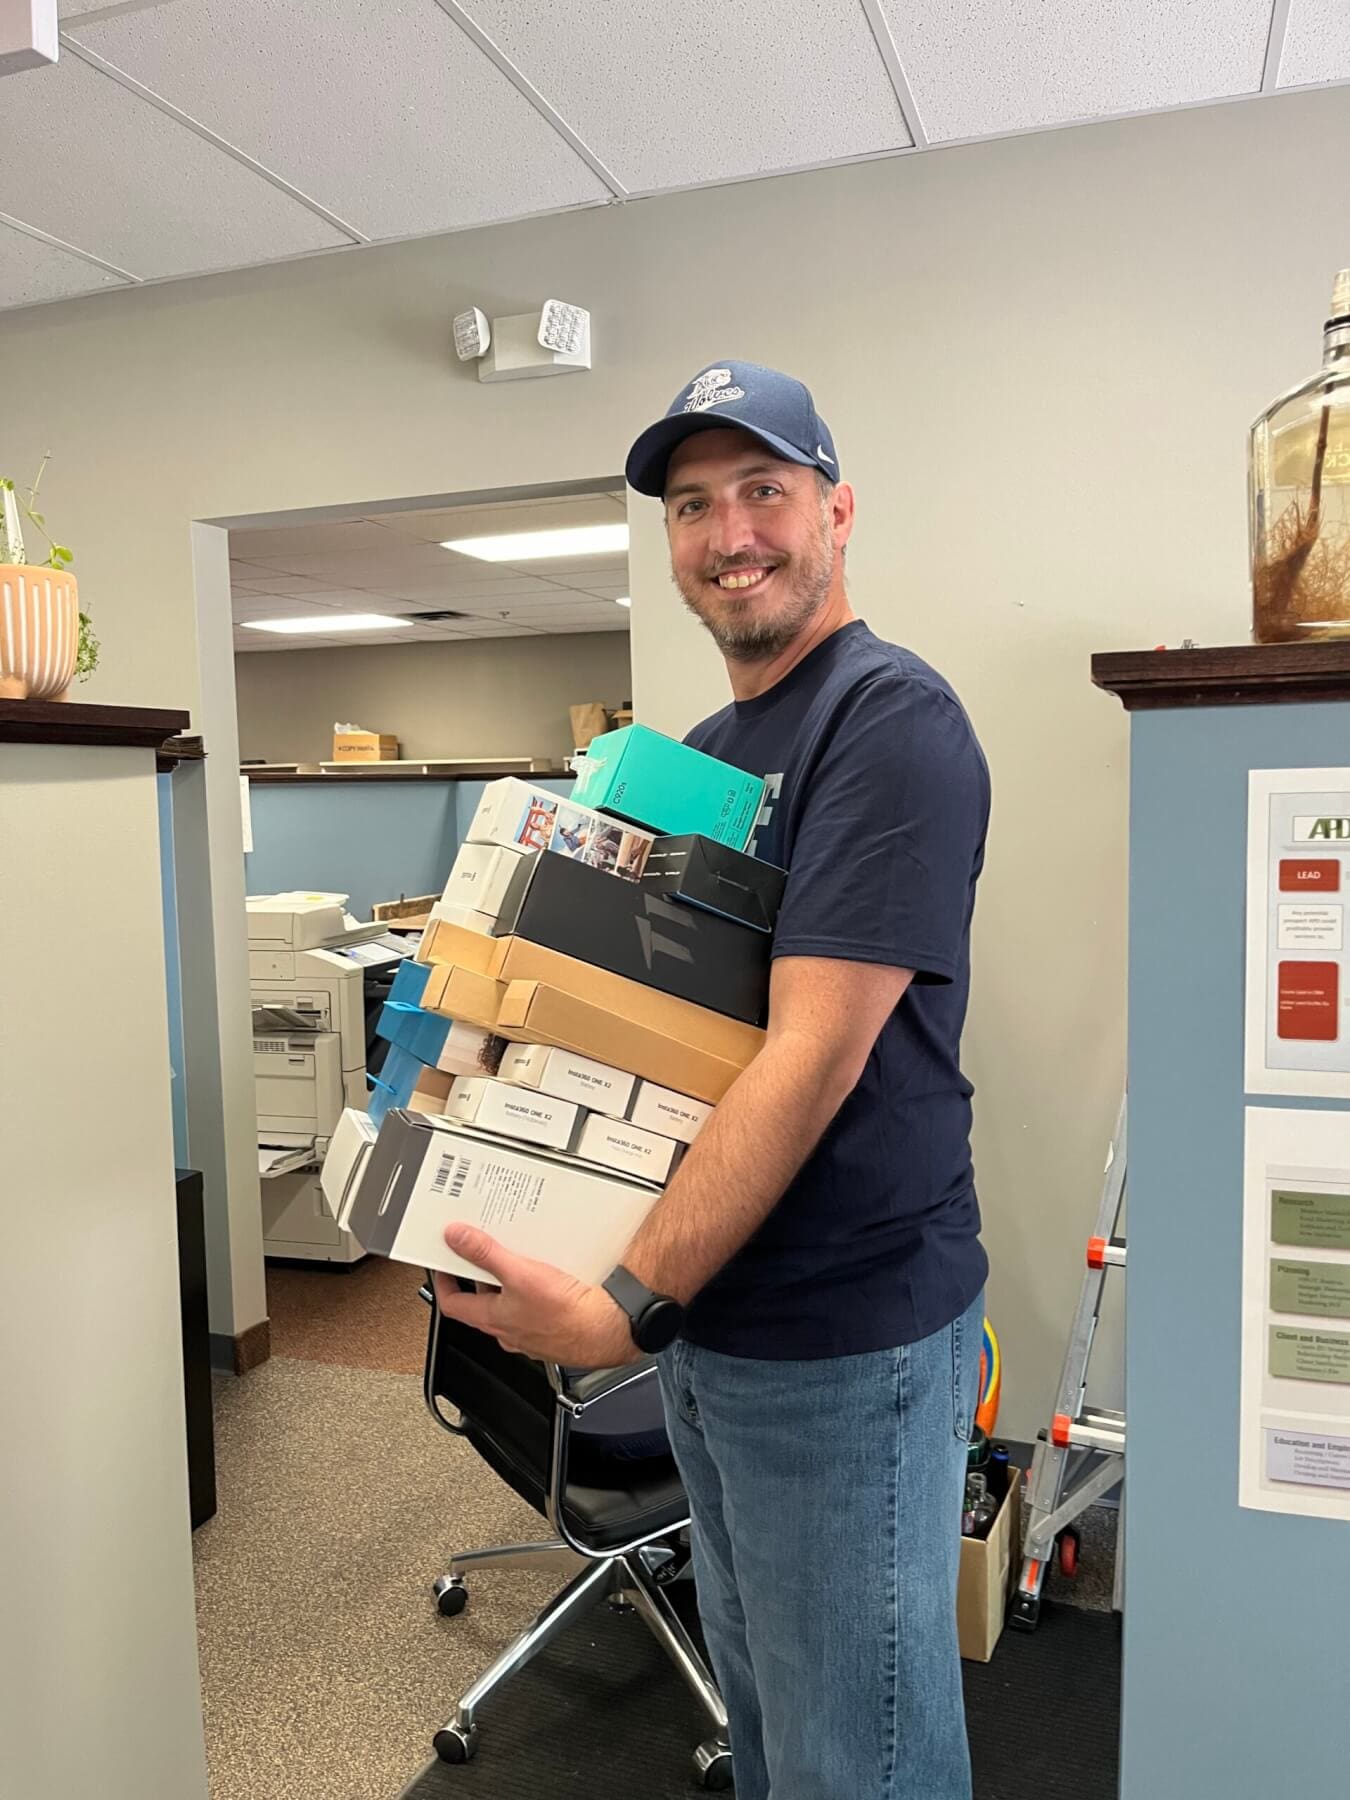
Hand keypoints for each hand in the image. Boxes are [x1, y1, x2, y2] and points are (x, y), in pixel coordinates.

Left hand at [432, 1224, 637, 1366]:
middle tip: (479, 1254)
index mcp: (493, 1319)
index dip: (444, 1282)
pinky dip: (536, 1292)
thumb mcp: (519, 1274)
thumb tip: (456, 1238)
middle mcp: (509, 1330)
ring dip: (510, 1285)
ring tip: (517, 1260)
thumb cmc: (567, 1314)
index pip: (453, 1304)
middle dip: (480, 1277)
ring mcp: (532, 1332)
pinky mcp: (555, 1329)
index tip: (443, 1265)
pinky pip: (537, 1308)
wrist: (609, 1328)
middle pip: (482, 1303)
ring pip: (511, 1306)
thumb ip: (485, 1254)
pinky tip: (550, 1276)